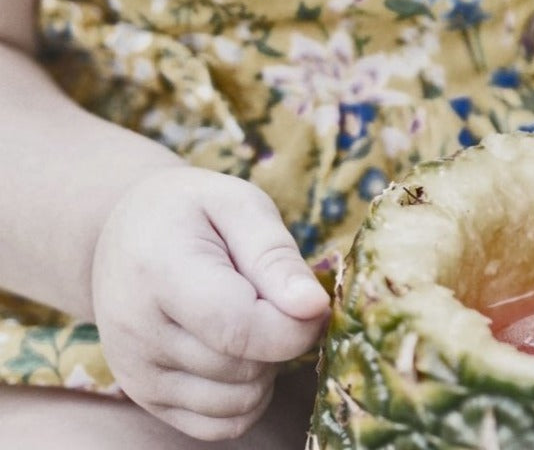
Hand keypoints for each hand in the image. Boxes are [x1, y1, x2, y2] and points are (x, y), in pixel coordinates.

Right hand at [91, 167, 329, 440]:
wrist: (123, 234)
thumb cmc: (192, 211)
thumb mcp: (237, 205)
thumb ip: (275, 255)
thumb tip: (314, 308)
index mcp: (160, 273)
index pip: (239, 329)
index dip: (294, 325)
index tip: (315, 302)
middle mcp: (139, 334)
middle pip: (245, 366)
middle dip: (281, 336)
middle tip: (272, 295)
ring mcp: (137, 374)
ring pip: (239, 401)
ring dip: (266, 366)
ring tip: (251, 317)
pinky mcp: (146, 399)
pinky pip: (221, 425)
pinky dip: (247, 396)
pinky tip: (240, 351)